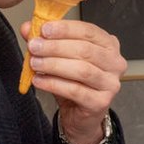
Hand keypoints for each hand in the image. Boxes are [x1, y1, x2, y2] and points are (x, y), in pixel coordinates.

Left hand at [20, 19, 126, 143]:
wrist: (80, 115)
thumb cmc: (74, 82)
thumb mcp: (60, 58)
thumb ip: (46, 41)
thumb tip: (27, 28)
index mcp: (109, 45)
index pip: (89, 31)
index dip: (66, 29)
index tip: (44, 29)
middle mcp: (115, 63)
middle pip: (85, 50)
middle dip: (56, 47)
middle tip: (34, 46)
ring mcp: (111, 84)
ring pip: (81, 70)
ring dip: (54, 65)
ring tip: (35, 63)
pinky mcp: (101, 102)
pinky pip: (75, 90)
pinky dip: (53, 84)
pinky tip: (38, 80)